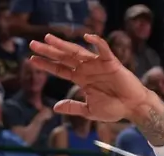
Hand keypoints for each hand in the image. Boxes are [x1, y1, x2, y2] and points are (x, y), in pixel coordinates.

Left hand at [28, 34, 151, 123]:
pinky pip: (104, 50)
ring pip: (77, 52)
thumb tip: (55, 108)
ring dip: (63, 45)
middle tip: (32, 43)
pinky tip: (87, 37)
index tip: (31, 59)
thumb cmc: (113, 109)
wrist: (132, 108)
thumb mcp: (88, 111)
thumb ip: (72, 107)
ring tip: (49, 38)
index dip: (46, 64)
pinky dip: (96, 43)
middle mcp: (87, 69)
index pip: (59, 69)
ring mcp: (98, 64)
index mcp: (81, 79)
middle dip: (48, 51)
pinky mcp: (112, 63)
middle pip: (64, 58)